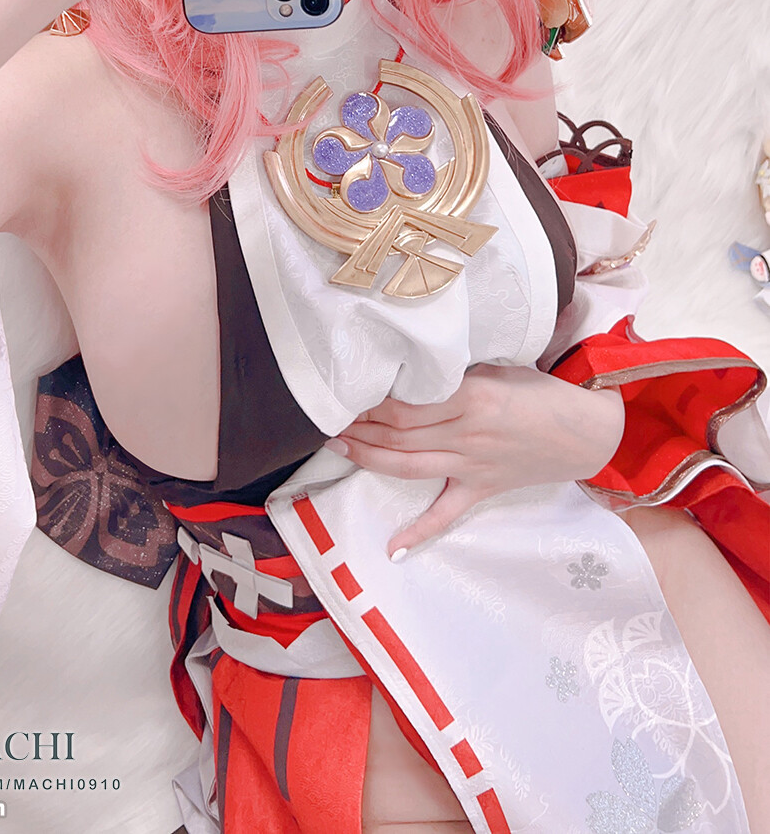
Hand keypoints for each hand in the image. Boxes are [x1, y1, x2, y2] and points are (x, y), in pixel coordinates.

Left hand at [326, 364, 624, 555]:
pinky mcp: (481, 489)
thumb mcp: (500, 367)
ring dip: (370, 457)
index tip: (347, 386)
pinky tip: (392, 549)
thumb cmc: (543, 390)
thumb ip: (456, 372)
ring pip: (410, 464)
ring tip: (338, 446)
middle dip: (360, 425)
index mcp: (472, 396)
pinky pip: (447, 514)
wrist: (588, 430)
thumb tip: (412, 368)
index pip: (408, 401)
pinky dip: (419, 533)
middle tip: (328, 414)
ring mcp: (473, 465)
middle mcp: (468, 433)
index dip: (372, 398)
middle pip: (400, 432)